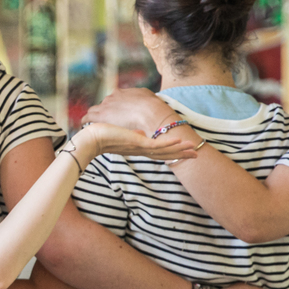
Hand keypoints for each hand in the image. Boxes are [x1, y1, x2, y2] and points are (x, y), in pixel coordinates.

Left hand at [72, 121, 198, 163]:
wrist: (91, 139)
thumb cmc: (102, 136)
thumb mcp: (122, 136)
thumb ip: (134, 135)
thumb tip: (139, 134)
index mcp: (139, 149)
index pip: (159, 152)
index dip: (173, 152)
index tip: (186, 152)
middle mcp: (141, 150)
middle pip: (165, 154)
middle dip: (181, 154)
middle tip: (197, 155)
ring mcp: (140, 147)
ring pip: (163, 150)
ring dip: (179, 149)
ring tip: (194, 149)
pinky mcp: (136, 143)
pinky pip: (155, 145)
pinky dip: (168, 143)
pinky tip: (179, 141)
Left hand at [83, 88, 177, 133]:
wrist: (151, 114)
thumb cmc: (154, 109)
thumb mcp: (149, 98)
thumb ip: (143, 99)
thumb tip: (144, 101)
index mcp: (124, 93)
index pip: (114, 100)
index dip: (115, 109)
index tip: (116, 115)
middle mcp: (113, 96)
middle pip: (103, 105)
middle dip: (104, 112)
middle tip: (106, 123)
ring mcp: (105, 105)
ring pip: (94, 110)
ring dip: (94, 117)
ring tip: (94, 126)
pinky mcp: (100, 115)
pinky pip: (88, 117)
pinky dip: (87, 122)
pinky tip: (86, 127)